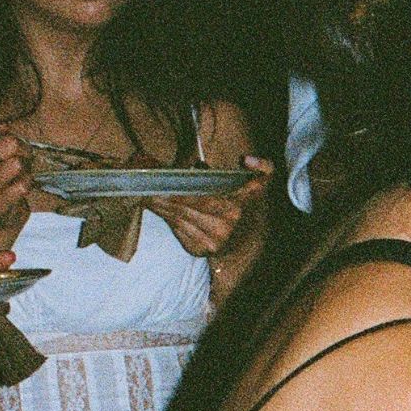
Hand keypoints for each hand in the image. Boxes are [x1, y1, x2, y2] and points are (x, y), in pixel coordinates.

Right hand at [0, 118, 30, 227]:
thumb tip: (4, 127)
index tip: (0, 128)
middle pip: (7, 143)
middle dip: (21, 146)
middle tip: (20, 153)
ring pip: (17, 164)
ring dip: (26, 167)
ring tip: (21, 171)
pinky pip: (23, 185)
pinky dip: (27, 183)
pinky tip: (20, 186)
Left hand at [149, 157, 270, 257]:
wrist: (252, 244)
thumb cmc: (251, 210)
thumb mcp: (263, 185)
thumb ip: (264, 167)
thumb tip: (247, 159)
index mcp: (234, 209)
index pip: (196, 198)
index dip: (175, 190)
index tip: (160, 180)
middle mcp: (221, 228)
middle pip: (182, 208)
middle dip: (162, 197)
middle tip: (146, 185)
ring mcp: (210, 243)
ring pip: (177, 220)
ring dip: (161, 208)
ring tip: (148, 195)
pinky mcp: (199, 251)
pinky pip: (178, 231)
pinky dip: (168, 220)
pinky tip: (160, 209)